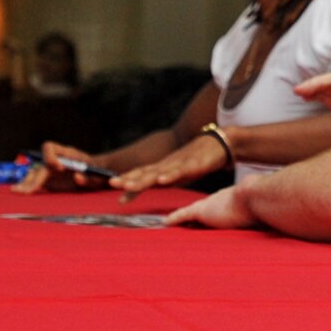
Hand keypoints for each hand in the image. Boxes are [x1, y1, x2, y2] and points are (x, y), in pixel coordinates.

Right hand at [12, 142, 103, 193]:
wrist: (97, 174)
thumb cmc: (97, 172)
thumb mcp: (96, 175)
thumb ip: (89, 176)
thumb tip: (77, 177)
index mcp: (66, 153)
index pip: (50, 147)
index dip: (51, 157)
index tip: (59, 168)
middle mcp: (55, 160)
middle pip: (40, 165)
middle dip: (35, 178)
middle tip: (30, 191)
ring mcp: (50, 170)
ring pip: (34, 172)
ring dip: (26, 182)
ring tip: (18, 191)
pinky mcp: (48, 180)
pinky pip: (35, 180)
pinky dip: (27, 186)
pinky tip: (19, 191)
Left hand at [110, 134, 227, 198]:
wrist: (219, 142)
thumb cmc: (198, 159)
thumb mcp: (179, 172)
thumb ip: (165, 179)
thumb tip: (152, 187)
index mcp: (164, 167)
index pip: (141, 173)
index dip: (127, 179)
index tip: (111, 186)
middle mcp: (168, 164)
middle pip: (145, 172)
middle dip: (128, 178)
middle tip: (111, 183)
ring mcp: (179, 164)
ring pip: (158, 173)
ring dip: (142, 179)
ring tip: (128, 185)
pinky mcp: (193, 165)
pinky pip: (180, 171)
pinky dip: (170, 176)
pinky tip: (162, 180)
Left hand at [163, 183, 257, 228]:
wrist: (257, 195)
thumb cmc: (263, 206)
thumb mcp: (261, 213)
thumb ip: (262, 219)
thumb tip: (274, 227)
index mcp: (229, 202)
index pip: (214, 211)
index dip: (206, 217)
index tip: (200, 222)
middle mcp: (217, 202)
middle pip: (199, 212)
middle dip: (189, 219)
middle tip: (179, 225)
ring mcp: (209, 205)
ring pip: (188, 214)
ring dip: (178, 220)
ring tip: (166, 224)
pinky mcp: (202, 211)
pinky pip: (183, 215)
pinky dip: (174, 219)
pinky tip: (164, 223)